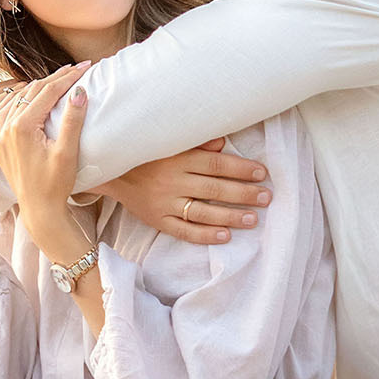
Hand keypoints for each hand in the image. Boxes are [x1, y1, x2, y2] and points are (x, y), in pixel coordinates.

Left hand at [0, 65, 92, 262]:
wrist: (39, 211)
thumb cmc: (55, 185)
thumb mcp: (68, 152)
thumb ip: (72, 120)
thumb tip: (79, 92)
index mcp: (21, 127)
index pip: (46, 92)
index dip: (67, 77)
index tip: (84, 67)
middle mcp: (5, 128)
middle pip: (31, 92)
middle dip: (54, 79)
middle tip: (74, 69)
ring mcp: (0, 136)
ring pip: (17, 100)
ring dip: (38, 88)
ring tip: (58, 80)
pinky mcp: (0, 144)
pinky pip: (9, 112)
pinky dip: (23, 101)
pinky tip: (34, 98)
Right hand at [102, 138, 270, 244]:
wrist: (111, 172)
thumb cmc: (147, 154)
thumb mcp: (169, 142)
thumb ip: (196, 142)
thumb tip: (223, 143)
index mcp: (178, 159)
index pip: (215, 165)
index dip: (240, 169)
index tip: (262, 173)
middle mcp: (173, 181)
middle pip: (214, 189)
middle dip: (243, 194)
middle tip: (266, 198)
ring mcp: (165, 203)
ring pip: (202, 212)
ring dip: (230, 216)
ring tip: (253, 219)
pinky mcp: (157, 220)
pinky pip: (183, 231)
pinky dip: (205, 235)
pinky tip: (225, 236)